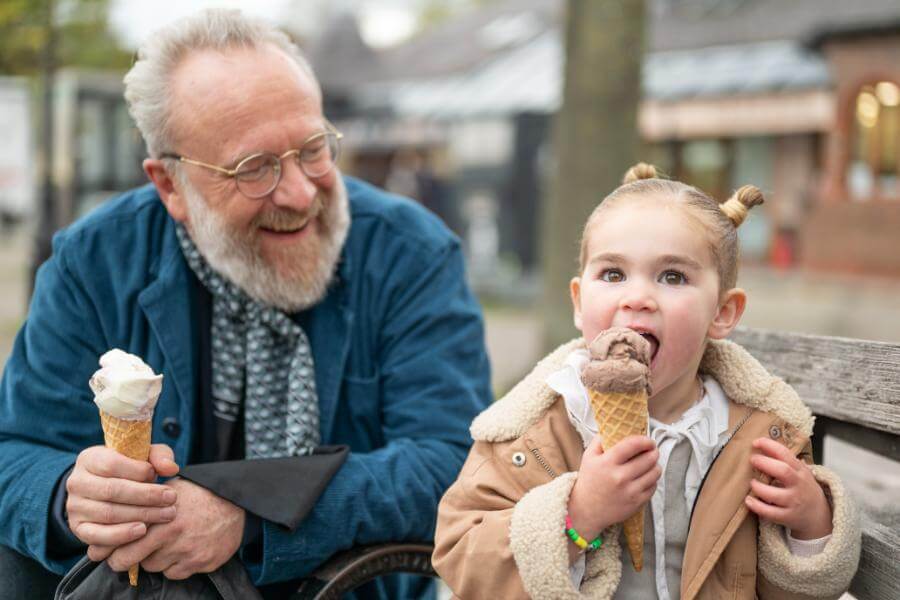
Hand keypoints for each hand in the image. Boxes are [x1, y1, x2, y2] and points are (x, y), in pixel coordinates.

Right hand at [67, 444, 179, 554]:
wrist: (108, 490)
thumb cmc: (131, 469)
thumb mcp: (145, 456)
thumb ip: (159, 456)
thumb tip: (171, 469)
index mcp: (89, 458)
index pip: (112, 464)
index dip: (138, 471)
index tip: (159, 476)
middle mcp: (77, 482)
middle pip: (112, 490)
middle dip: (146, 496)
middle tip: (171, 499)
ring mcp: (75, 507)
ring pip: (108, 513)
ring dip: (141, 515)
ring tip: (166, 514)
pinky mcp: (78, 528)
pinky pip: (98, 535)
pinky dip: (121, 535)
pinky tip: (142, 531)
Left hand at [103, 478, 244, 579]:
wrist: (235, 501)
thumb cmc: (198, 493)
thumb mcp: (170, 489)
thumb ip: (145, 504)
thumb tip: (116, 516)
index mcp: (162, 518)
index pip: (124, 542)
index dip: (111, 549)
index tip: (106, 551)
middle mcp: (173, 537)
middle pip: (135, 561)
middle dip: (125, 560)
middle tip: (124, 558)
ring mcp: (188, 553)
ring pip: (155, 568)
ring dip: (154, 560)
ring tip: (162, 546)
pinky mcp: (202, 563)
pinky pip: (175, 574)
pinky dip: (174, 566)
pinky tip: (180, 551)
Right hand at [567, 435, 659, 541]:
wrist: (586, 509)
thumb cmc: (589, 480)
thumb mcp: (588, 456)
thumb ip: (600, 440)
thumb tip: (615, 427)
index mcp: (607, 462)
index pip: (633, 445)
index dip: (645, 440)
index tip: (648, 440)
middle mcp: (619, 477)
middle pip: (648, 458)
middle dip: (653, 452)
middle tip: (652, 450)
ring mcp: (630, 491)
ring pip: (654, 472)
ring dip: (656, 465)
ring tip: (651, 463)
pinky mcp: (636, 503)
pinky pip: (653, 486)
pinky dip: (652, 480)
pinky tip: (646, 477)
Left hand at [745, 437, 832, 538]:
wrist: (818, 515)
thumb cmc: (803, 488)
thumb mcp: (800, 472)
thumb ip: (785, 460)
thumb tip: (762, 444)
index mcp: (800, 471)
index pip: (786, 454)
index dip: (770, 446)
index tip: (755, 442)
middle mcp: (798, 485)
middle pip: (783, 471)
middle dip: (765, 464)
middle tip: (752, 460)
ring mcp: (794, 502)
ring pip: (775, 494)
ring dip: (759, 487)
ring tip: (752, 483)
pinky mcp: (788, 517)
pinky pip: (771, 513)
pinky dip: (758, 507)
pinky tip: (749, 501)